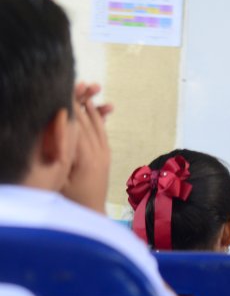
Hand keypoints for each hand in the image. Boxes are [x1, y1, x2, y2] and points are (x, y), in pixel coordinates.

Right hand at [62, 82, 112, 213]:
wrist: (89, 215)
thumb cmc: (69, 200)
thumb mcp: (59, 177)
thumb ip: (60, 153)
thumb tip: (58, 127)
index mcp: (85, 156)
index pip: (75, 124)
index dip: (68, 105)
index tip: (63, 88)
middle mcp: (99, 152)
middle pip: (88, 120)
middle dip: (81, 100)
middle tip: (76, 80)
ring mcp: (104, 153)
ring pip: (97, 123)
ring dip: (92, 105)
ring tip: (87, 86)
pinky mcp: (106, 156)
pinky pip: (103, 132)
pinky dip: (99, 117)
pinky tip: (97, 106)